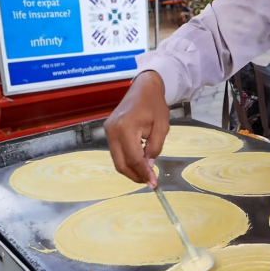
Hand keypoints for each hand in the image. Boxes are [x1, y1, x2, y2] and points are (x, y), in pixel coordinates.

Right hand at [104, 71, 169, 186]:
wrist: (144, 87)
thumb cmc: (155, 105)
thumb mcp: (161, 128)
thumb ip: (155, 149)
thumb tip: (148, 167)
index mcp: (126, 128)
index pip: (134, 159)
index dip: (144, 173)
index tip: (154, 183)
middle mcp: (113, 131)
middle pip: (121, 164)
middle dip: (135, 176)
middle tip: (149, 181)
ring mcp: (108, 131)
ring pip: (117, 160)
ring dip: (131, 170)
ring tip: (146, 174)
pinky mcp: (108, 131)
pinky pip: (116, 152)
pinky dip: (127, 160)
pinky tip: (139, 162)